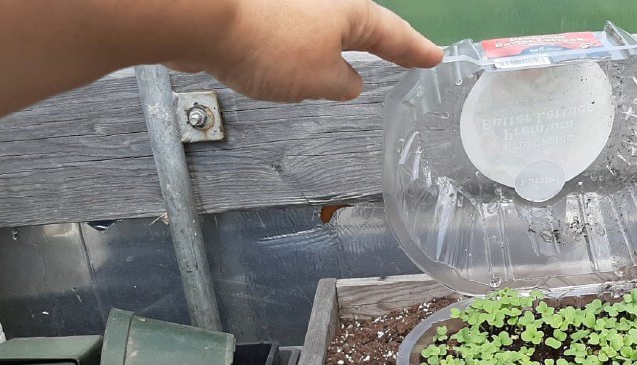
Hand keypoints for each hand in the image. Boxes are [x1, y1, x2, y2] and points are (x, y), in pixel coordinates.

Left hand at [171, 0, 442, 101]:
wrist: (202, 19)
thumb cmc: (271, 46)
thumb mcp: (322, 80)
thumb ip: (343, 84)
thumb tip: (348, 80)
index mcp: (349, 12)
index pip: (393, 35)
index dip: (416, 50)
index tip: (435, 58)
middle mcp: (324, 2)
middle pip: (360, 25)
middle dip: (381, 42)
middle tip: (404, 55)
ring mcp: (290, 6)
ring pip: (324, 29)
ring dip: (339, 48)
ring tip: (352, 67)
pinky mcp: (259, 16)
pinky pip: (293, 36)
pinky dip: (303, 52)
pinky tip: (295, 68)